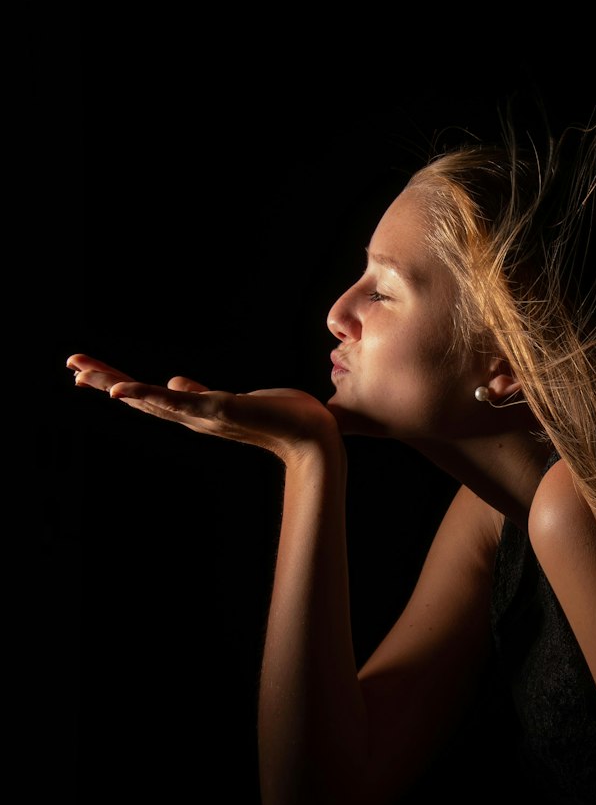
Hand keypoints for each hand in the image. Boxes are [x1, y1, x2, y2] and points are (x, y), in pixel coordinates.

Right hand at [67, 353, 342, 463]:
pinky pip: (176, 404)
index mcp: (196, 412)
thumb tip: (175, 380)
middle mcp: (194, 417)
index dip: (118, 384)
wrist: (314, 437)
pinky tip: (121, 391)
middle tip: (71, 366)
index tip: (90, 373)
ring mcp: (203, 416)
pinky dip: (148, 397)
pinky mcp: (218, 411)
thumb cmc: (283, 419)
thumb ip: (200, 394)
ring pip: (151, 400)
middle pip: (141, 398)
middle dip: (106, 382)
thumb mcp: (234, 401)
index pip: (149, 396)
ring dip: (115, 386)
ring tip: (82, 372)